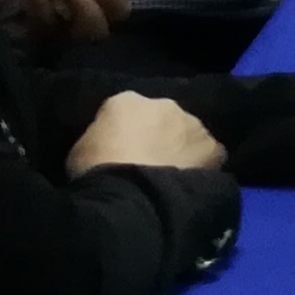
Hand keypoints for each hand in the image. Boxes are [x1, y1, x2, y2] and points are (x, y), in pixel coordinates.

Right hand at [66, 92, 222, 175]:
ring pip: (189, 134)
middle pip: (163, 118)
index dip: (125, 131)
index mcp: (126, 101)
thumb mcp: (82, 150)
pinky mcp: (213, 148)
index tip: (120, 151)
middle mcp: (165, 104)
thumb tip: (112, 145)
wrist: (131, 194)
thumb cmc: (94, 172)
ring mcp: (193, 125)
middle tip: (148, 163)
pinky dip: (203, 165)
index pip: (126, 110)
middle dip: (159, 136)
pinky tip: (192, 181)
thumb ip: (102, 138)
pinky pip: (210, 154)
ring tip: (171, 175)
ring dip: (182, 149)